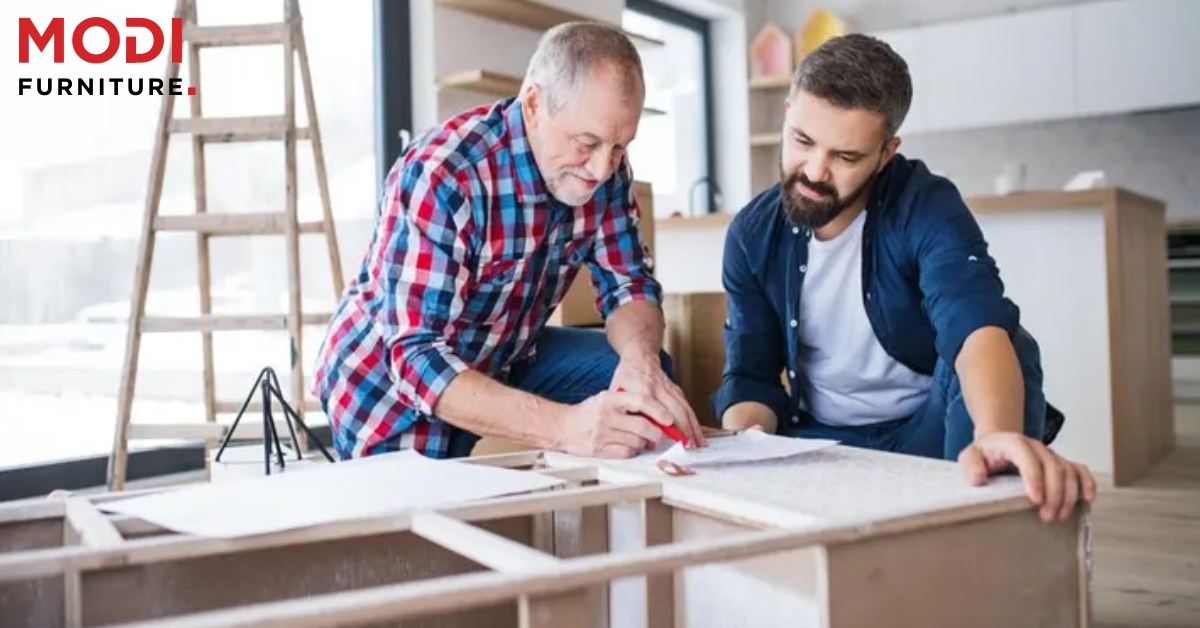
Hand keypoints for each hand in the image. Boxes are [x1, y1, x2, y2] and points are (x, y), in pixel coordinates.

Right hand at [555, 389, 671, 457]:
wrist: (562, 426)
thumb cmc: (587, 412)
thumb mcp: (605, 399)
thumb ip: (627, 402)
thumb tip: (655, 412)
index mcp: (610, 399)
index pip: (641, 402)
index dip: (658, 411)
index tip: (668, 419)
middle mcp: (607, 415)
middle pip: (643, 426)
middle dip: (656, 433)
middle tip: (658, 435)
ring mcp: (602, 433)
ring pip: (637, 442)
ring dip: (644, 443)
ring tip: (641, 440)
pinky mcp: (599, 449)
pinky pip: (626, 452)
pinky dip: (632, 451)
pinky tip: (628, 446)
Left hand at [610, 352, 706, 448]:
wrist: (639, 356)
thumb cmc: (626, 377)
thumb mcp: (618, 393)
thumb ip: (626, 412)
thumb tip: (637, 435)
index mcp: (643, 391)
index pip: (656, 410)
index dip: (666, 424)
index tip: (672, 439)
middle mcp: (659, 390)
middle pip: (677, 411)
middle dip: (686, 430)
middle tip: (691, 447)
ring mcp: (670, 389)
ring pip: (685, 409)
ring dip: (694, 427)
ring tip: (700, 443)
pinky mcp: (676, 390)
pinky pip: (687, 406)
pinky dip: (694, 420)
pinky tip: (698, 431)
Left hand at [958, 431, 1096, 521]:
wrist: (998, 445)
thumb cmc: (984, 455)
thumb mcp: (969, 456)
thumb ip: (970, 465)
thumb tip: (978, 478)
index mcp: (1013, 443)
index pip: (1027, 456)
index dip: (1034, 477)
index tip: (1035, 500)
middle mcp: (1036, 447)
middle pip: (1053, 466)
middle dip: (1054, 493)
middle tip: (1047, 517)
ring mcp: (1050, 454)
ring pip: (1068, 471)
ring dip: (1068, 495)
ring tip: (1059, 516)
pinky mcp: (1061, 463)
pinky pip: (1079, 470)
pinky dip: (1087, 483)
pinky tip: (1087, 499)